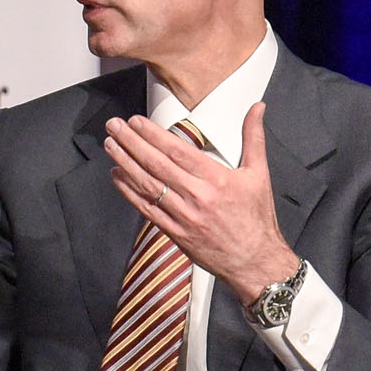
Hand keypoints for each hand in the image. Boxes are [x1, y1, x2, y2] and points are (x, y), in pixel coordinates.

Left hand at [104, 103, 297, 309]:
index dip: (152, 134)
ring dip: (125, 163)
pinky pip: (147, 209)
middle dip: (131, 142)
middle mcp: (197, 196)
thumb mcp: (259, 174)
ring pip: (147, 185)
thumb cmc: (257, 219)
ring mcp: (184, 216)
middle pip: (156, 164)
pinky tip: (117, 176)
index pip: (177, 150)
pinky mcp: (175, 233)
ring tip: (110, 145)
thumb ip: (253, 137)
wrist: (255, 262)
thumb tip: (257, 108)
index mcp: (216, 179)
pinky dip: (129, 192)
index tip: (136, 121)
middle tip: (114, 126)